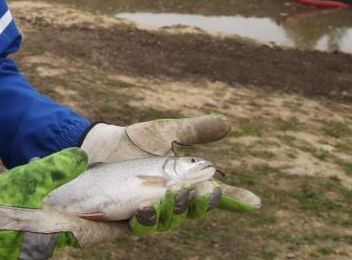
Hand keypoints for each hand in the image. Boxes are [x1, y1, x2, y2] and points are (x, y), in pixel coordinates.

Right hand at [0, 148, 127, 258]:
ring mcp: (40, 245)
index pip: (103, 231)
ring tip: (94, 203)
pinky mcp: (27, 243)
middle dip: (106, 222)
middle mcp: (55, 242)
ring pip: (73, 233)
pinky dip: (65, 219)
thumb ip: (55, 168)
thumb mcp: (26, 181)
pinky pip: (55, 232)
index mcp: (61, 230)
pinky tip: (58, 204)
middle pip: (91, 234)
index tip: (138, 214)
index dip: (122, 224)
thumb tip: (82, 156)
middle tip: (119, 206)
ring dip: (86, 220)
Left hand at [81, 116, 260, 235]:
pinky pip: (140, 227)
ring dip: (175, 211)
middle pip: (193, 212)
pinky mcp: (125, 222)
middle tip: (203, 191)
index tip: (255, 203)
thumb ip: (195, 131)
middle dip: (200, 204)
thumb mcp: (165, 133)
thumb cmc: (134, 142)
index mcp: (184, 185)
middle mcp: (169, 204)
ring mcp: (148, 215)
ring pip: (169, 222)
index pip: (213, 196)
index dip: (235, 201)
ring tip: (174, 195)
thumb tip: (228, 124)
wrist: (96, 147)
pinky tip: (146, 207)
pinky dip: (147, 219)